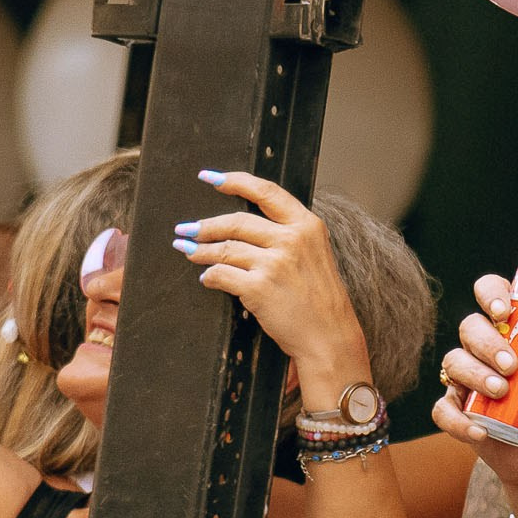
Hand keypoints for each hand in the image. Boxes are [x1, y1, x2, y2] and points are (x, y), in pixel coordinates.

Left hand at [177, 170, 369, 390]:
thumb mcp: (315, 256)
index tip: (211, 178)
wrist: (330, 339)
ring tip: (187, 250)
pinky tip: (206, 277)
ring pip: (225, 248)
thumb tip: (245, 225)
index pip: (266, 192)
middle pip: (237, 221)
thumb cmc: (322, 301)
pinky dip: (209, 276)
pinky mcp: (259, 288)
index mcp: (308, 226)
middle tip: (187, 228)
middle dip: (206, 225)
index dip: (234, 182)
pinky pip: (222, 274)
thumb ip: (289, 235)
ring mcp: (274, 264)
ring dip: (200, 250)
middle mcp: (291, 240)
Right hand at [430, 271, 517, 517]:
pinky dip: (459, 421)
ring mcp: (466, 379)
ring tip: (502, 392)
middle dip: (488, 344)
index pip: (491, 294)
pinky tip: (482, 430)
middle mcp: (483, 349)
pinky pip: (443, 411)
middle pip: (470, 327)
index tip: (504, 311)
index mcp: (510, 330)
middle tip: (512, 365)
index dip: (491, 294)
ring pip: (453, 362)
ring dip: (476, 375)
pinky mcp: (458, 411)